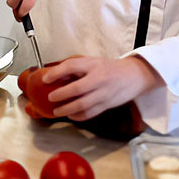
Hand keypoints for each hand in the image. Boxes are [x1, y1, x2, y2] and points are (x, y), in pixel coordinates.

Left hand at [41, 55, 164, 120]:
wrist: (133, 76)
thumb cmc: (110, 68)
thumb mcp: (93, 62)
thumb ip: (76, 68)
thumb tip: (56, 76)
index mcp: (94, 65)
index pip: (72, 66)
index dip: (57, 72)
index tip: (45, 79)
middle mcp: (99, 79)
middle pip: (78, 88)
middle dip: (62, 94)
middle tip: (51, 97)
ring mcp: (104, 93)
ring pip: (83, 104)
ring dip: (68, 109)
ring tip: (57, 111)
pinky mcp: (107, 105)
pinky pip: (90, 113)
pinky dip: (79, 116)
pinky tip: (71, 116)